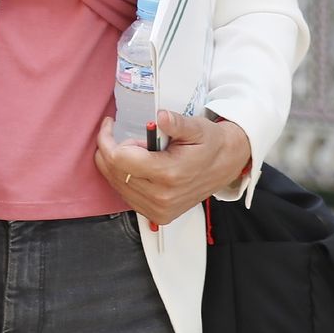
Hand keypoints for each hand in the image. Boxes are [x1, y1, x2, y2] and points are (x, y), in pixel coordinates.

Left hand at [94, 110, 252, 225]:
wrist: (225, 166)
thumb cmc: (209, 144)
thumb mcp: (197, 128)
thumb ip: (177, 123)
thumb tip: (162, 116)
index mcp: (169, 174)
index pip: (118, 158)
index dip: (108, 139)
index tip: (110, 125)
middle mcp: (162, 197)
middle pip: (113, 171)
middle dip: (110, 149)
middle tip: (129, 137)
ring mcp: (159, 210)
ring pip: (115, 184)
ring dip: (116, 164)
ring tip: (138, 152)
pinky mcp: (157, 216)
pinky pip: (124, 195)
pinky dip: (122, 178)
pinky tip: (136, 167)